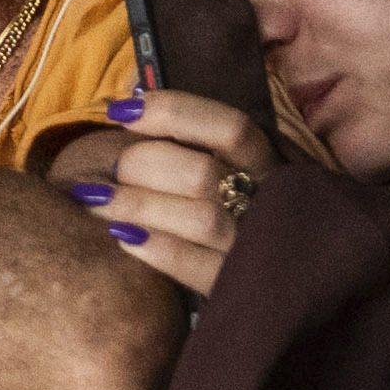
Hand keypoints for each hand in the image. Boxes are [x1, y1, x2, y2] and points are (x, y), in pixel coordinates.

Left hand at [84, 85, 274, 296]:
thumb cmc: (243, 206)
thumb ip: (197, 140)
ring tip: (98, 201)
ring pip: (200, 220)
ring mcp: (259, 248)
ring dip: (139, 205)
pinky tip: (123, 238)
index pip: (231, 127)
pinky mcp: (240, 286)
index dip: (172, 112)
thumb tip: (130, 103)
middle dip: (143, 165)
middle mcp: (273, 202)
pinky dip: (157, 249)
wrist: (290, 280)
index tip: (120, 111)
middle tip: (108, 168)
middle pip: (204, 173)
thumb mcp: (239, 167)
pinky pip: (196, 269)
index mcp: (273, 163)